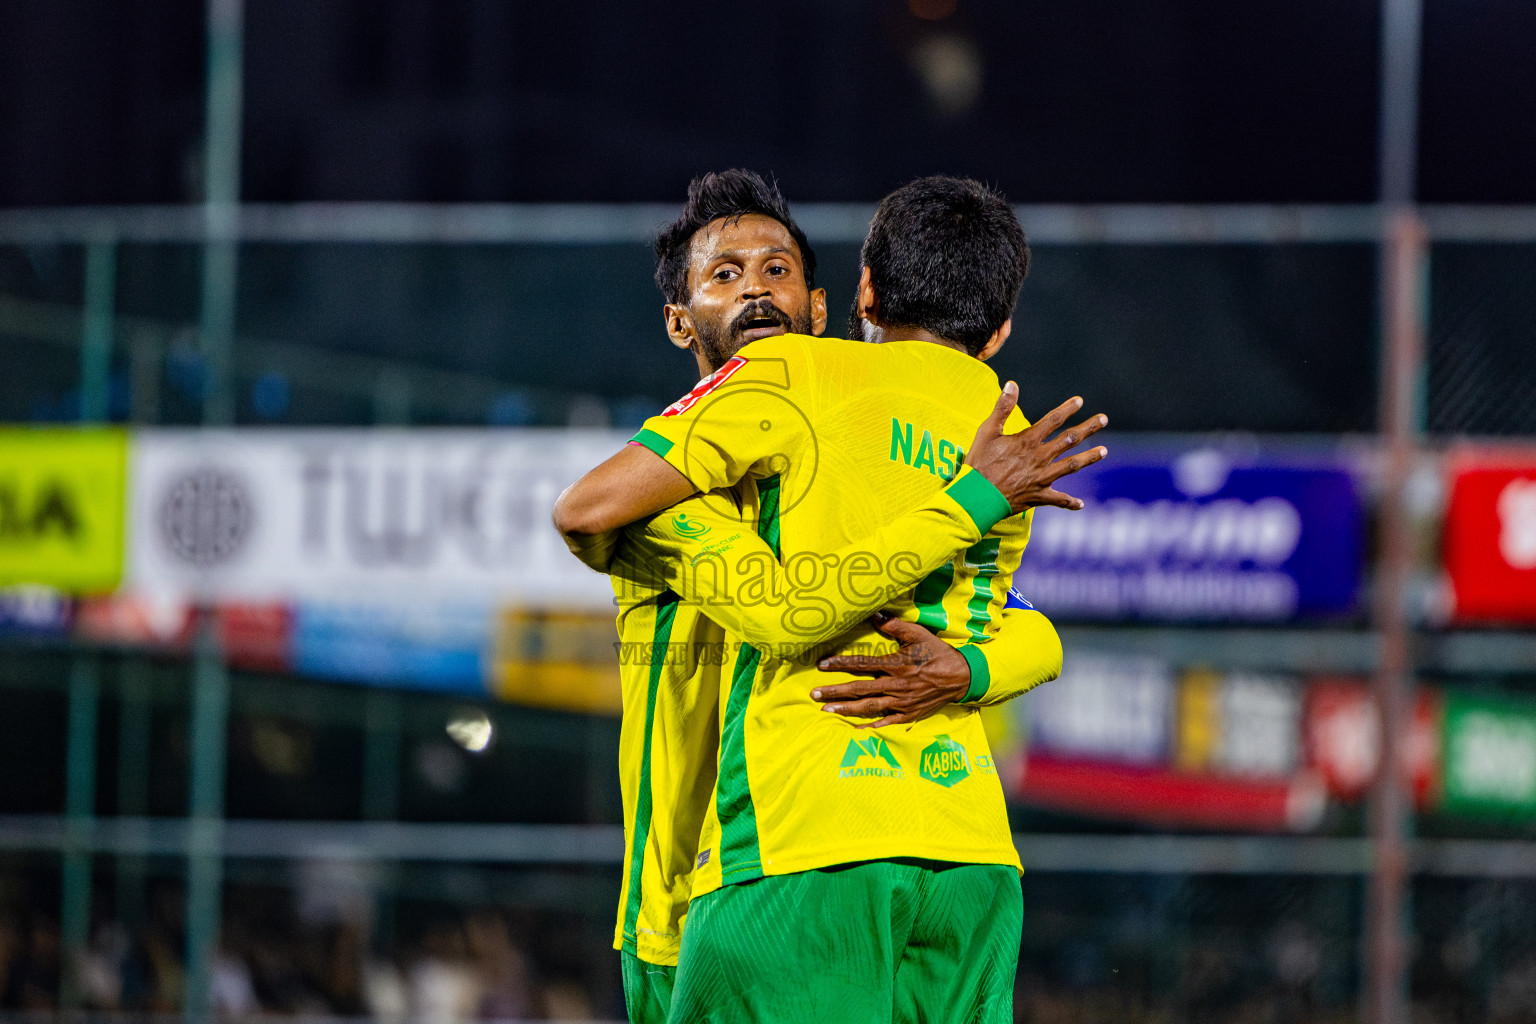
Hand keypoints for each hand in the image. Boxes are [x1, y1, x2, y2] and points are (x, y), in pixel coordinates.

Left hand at [810, 615, 970, 728]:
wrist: (962, 677)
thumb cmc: (938, 653)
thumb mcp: (918, 634)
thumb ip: (894, 626)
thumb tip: (874, 615)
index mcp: (897, 664)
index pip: (863, 664)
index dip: (841, 664)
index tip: (822, 665)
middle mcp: (897, 685)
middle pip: (860, 689)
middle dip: (835, 691)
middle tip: (814, 694)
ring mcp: (902, 702)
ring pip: (869, 707)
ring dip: (846, 709)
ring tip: (826, 710)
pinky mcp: (908, 715)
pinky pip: (886, 723)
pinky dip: (870, 727)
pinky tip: (853, 730)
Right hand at [964, 385, 1107, 512]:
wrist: (977, 496)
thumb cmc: (979, 463)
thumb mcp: (987, 431)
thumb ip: (1002, 408)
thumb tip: (1012, 384)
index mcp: (1028, 441)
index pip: (1053, 420)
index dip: (1067, 409)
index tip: (1080, 401)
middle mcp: (1040, 457)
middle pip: (1069, 440)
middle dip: (1088, 428)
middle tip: (1103, 419)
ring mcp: (1041, 478)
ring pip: (1071, 466)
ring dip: (1089, 458)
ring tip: (1104, 451)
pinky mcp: (1038, 496)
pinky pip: (1058, 500)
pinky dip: (1070, 502)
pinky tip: (1081, 504)